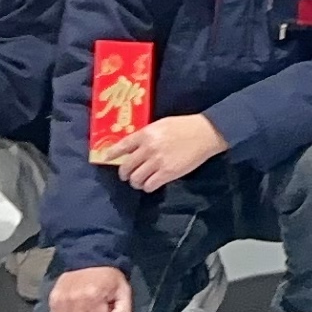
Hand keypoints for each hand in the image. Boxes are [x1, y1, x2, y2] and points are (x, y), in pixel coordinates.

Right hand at [47, 266, 134, 311]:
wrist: (88, 257)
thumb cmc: (107, 276)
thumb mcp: (123, 290)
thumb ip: (123, 310)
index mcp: (94, 296)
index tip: (105, 307)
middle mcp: (75, 300)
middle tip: (93, 310)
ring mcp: (61, 301)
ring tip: (82, 310)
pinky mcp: (53, 300)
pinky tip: (72, 310)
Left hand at [103, 113, 225, 190]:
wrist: (205, 133)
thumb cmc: (183, 126)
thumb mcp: (161, 125)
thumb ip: (146, 135)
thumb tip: (132, 146)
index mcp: (146, 134)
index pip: (122, 146)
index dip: (111, 154)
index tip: (106, 158)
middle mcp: (148, 148)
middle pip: (126, 167)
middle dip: (124, 173)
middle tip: (127, 175)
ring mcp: (157, 162)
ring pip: (136, 179)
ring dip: (136, 182)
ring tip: (140, 181)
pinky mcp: (168, 173)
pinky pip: (149, 186)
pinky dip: (148, 187)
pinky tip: (152, 183)